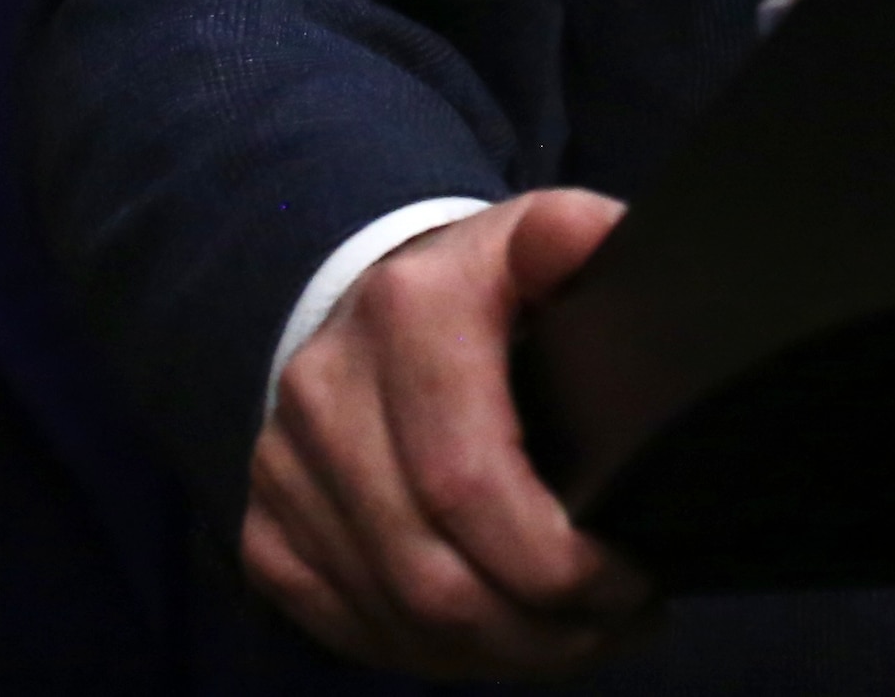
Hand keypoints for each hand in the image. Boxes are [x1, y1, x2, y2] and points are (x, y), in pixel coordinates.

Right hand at [242, 189, 662, 677]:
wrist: (368, 295)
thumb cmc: (482, 288)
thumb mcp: (536, 240)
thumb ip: (577, 238)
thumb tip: (593, 240)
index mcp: (408, 314)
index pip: (470, 483)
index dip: (555, 562)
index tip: (630, 580)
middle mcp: (326, 390)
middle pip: (434, 574)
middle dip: (541, 630)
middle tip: (617, 626)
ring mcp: (283, 466)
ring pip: (397, 616)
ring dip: (498, 653)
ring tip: (577, 638)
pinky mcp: (264, 526)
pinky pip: (350, 629)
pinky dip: (434, 655)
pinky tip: (500, 640)